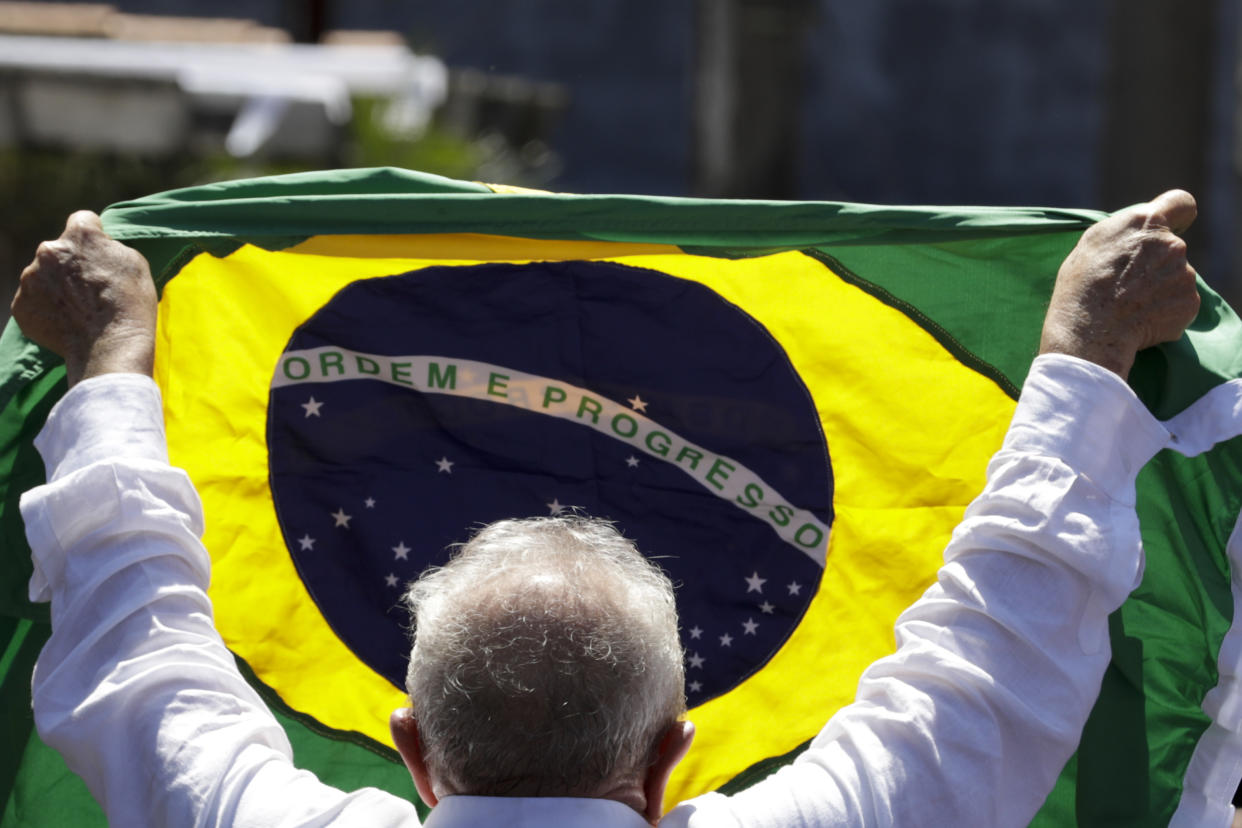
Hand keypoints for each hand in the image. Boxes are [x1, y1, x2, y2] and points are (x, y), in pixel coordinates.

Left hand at [11, 211, 156, 386]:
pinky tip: (66, 322)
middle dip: (71, 264)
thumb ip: (110, 247)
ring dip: (57, 286)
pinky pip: (34, 301)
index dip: (94, 237)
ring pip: (43, 276)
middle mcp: (48, 250)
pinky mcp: (20, 305)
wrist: (109, 347)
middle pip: (59, 251)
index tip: (100, 254)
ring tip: (79, 310)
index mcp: (79, 235)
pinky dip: (47, 309)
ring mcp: (30, 278)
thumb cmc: (129, 303)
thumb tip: (97, 248)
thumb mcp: (135, 263)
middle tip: (90, 289)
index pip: (83, 220)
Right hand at [1039, 189, 1199, 379]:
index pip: (1181, 203)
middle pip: (1172, 247)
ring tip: (1130, 304)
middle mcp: (1172, 244)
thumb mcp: (1091, 243)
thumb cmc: (1081, 287)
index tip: (1171, 227)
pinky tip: (1140, 319)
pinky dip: (1164, 311)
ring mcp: (1185, 274)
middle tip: (1127, 283)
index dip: (1177, 216)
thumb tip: (1143, 233)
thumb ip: (1124, 231)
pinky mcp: (1190, 302)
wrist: (1090, 332)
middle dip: (1156, 262)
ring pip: (1176, 277)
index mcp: (1145, 222)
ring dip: (1159, 288)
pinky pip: (1179, 302)